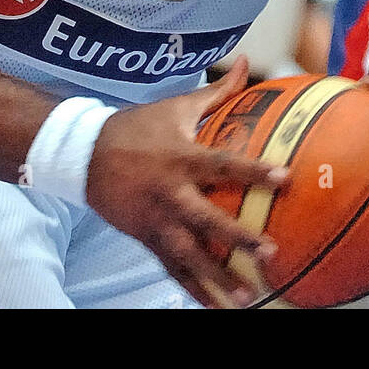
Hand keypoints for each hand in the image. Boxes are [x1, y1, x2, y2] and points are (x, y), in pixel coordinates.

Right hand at [85, 56, 287, 307]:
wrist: (84, 155)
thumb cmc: (138, 127)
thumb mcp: (176, 106)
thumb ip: (217, 91)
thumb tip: (246, 62)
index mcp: (182, 157)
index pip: (223, 165)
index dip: (253, 170)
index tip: (284, 178)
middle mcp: (171, 192)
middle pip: (207, 219)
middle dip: (237, 238)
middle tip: (269, 253)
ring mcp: (157, 220)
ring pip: (189, 255)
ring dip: (217, 279)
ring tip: (247, 299)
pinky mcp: (146, 238)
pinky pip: (172, 268)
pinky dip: (192, 288)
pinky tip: (215, 306)